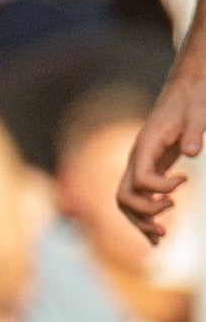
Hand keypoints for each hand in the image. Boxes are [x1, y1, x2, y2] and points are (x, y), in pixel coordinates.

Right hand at [118, 70, 205, 241]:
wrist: (187, 86)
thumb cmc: (193, 97)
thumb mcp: (199, 111)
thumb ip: (195, 130)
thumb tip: (192, 152)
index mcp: (145, 145)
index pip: (139, 180)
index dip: (160, 189)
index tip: (185, 181)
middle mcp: (136, 157)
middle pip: (124, 197)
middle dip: (143, 215)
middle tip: (167, 225)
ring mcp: (140, 164)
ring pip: (127, 202)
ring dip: (141, 222)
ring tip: (162, 235)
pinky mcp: (150, 167)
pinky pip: (139, 197)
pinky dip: (145, 216)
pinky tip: (159, 232)